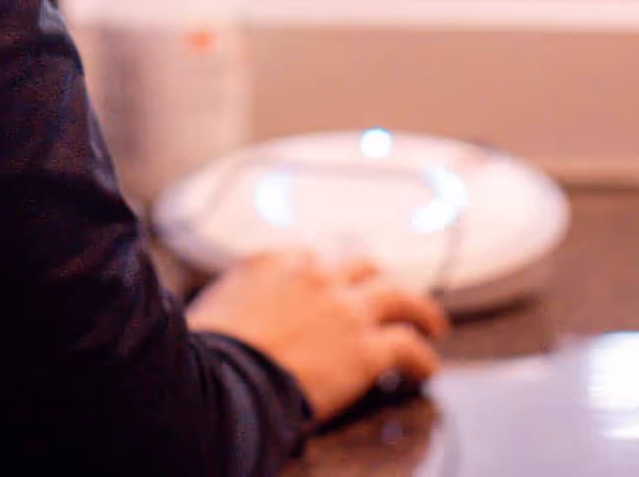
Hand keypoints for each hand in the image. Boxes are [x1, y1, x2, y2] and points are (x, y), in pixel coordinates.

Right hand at [186, 251, 448, 423]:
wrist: (222, 379)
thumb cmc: (205, 353)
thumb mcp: (210, 307)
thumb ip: (233, 300)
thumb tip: (228, 313)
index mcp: (272, 262)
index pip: (309, 258)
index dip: (323, 276)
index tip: (329, 289)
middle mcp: (315, 276)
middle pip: (361, 266)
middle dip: (376, 280)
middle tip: (386, 294)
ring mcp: (345, 310)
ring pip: (399, 296)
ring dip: (419, 309)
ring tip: (432, 323)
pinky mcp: (366, 350)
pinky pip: (407, 348)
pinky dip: (421, 358)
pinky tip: (426, 369)